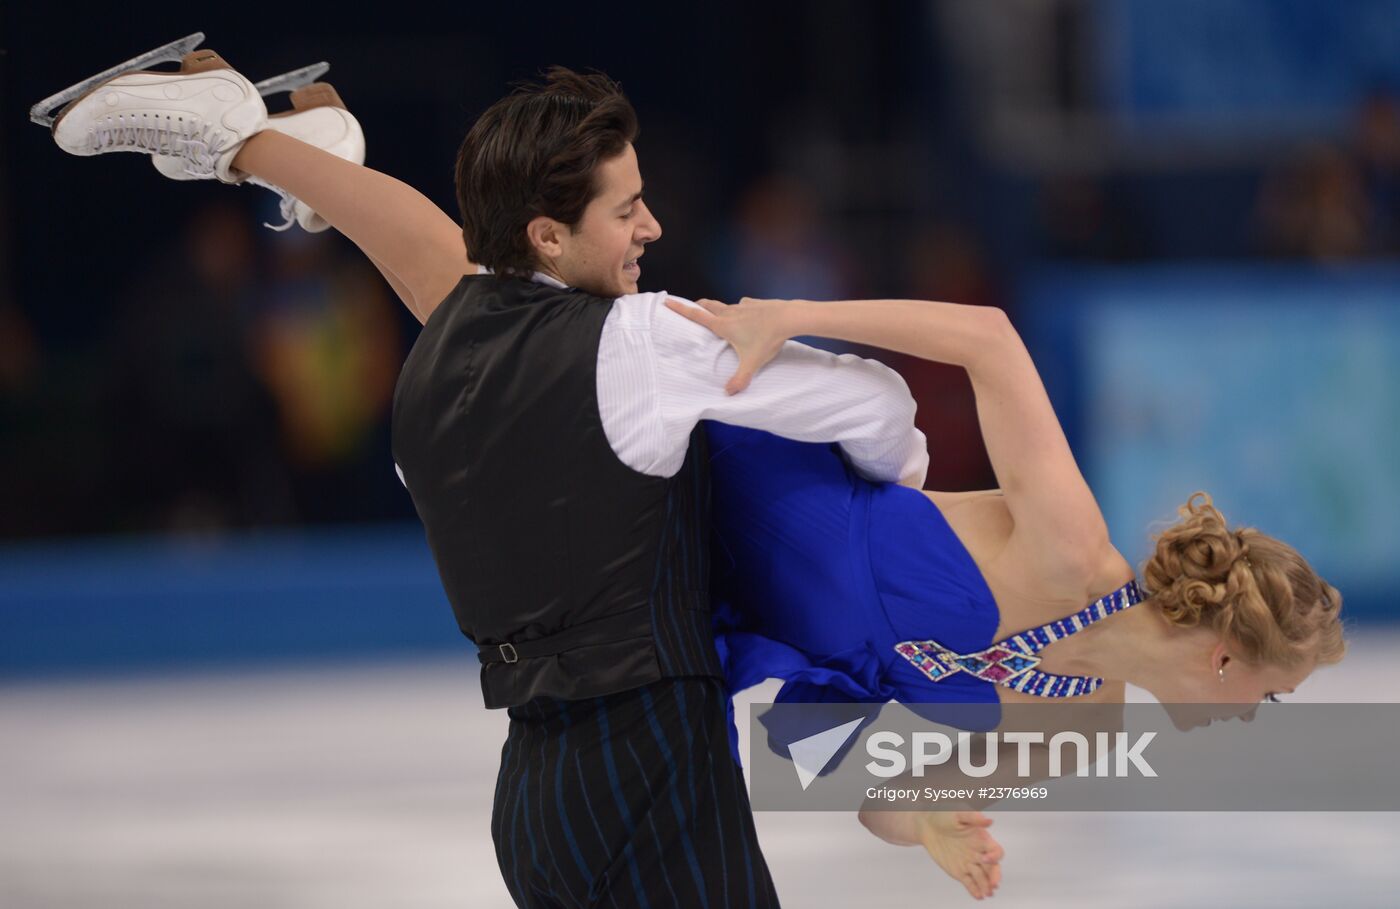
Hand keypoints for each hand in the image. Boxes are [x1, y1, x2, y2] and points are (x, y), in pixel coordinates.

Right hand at [662, 296, 793, 394]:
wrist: (788, 317)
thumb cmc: (766, 339)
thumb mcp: (752, 363)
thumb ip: (740, 379)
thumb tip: (728, 393)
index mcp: (723, 325)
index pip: (696, 316)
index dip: (680, 309)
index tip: (667, 302)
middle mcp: (730, 313)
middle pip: (708, 306)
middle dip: (698, 306)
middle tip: (692, 308)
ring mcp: (743, 305)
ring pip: (725, 305)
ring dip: (719, 309)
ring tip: (720, 317)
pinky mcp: (755, 303)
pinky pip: (743, 305)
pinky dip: (740, 309)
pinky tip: (748, 315)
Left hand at [914, 811, 1003, 900]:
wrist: (926, 824)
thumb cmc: (945, 814)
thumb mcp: (959, 812)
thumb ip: (974, 817)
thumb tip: (989, 821)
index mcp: (983, 839)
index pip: (996, 851)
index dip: (994, 856)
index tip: (984, 859)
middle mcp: (979, 853)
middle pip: (993, 868)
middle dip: (994, 877)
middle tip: (993, 885)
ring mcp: (969, 863)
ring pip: (982, 878)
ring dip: (986, 886)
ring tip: (987, 894)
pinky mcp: (959, 871)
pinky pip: (969, 883)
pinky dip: (974, 890)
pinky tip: (978, 896)